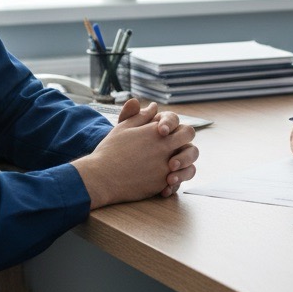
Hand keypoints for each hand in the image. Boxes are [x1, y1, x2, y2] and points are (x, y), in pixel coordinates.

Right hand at [75, 98, 197, 207]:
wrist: (101, 177)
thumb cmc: (110, 150)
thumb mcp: (123, 127)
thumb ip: (141, 116)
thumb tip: (154, 107)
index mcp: (157, 133)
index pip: (182, 127)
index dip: (176, 130)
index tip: (164, 133)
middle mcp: (165, 149)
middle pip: (191, 144)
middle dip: (186, 145)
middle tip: (174, 149)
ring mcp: (165, 167)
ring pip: (189, 167)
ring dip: (184, 166)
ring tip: (172, 167)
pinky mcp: (161, 184)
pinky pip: (177, 183)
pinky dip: (173, 183)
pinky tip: (163, 181)